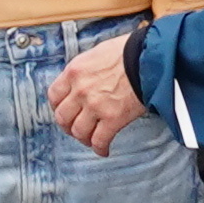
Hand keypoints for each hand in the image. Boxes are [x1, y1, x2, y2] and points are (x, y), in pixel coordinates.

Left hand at [50, 32, 147, 149]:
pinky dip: (100, 148)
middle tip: (75, 128)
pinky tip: (104, 150)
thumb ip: (86, 69)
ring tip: (91, 139)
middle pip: (63, 117)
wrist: (149, 58)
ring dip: (83, 138)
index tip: (64, 111)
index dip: (57, 107)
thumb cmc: (128, 52)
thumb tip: (84, 80)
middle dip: (68, 126)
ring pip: (79, 132)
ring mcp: (95, 106)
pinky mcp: (113, 118)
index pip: (54, 96)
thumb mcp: (97, 53)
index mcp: (74, 72)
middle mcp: (80, 90)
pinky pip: (100, 140)